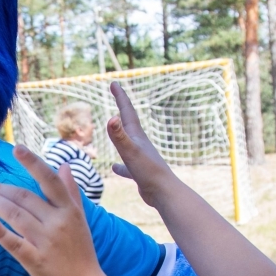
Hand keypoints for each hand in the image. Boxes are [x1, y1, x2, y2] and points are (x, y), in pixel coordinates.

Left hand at [0, 144, 105, 275]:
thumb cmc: (81, 253)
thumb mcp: (80, 219)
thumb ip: (71, 192)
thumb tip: (64, 165)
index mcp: (70, 211)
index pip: (49, 181)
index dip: (33, 163)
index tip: (16, 148)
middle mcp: (58, 223)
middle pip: (25, 198)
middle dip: (2, 188)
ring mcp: (46, 242)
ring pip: (17, 216)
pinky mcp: (35, 261)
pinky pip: (15, 243)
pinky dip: (1, 232)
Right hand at [107, 83, 178, 206]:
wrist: (164, 193)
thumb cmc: (148, 172)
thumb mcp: (130, 152)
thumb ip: (120, 136)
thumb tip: (111, 118)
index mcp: (137, 136)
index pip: (127, 111)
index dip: (120, 96)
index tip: (114, 83)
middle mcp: (140, 144)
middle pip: (129, 122)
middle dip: (122, 108)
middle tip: (118, 95)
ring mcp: (140, 157)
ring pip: (129, 142)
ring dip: (121, 134)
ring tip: (114, 130)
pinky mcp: (140, 172)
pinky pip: (127, 166)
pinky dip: (121, 165)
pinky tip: (115, 168)